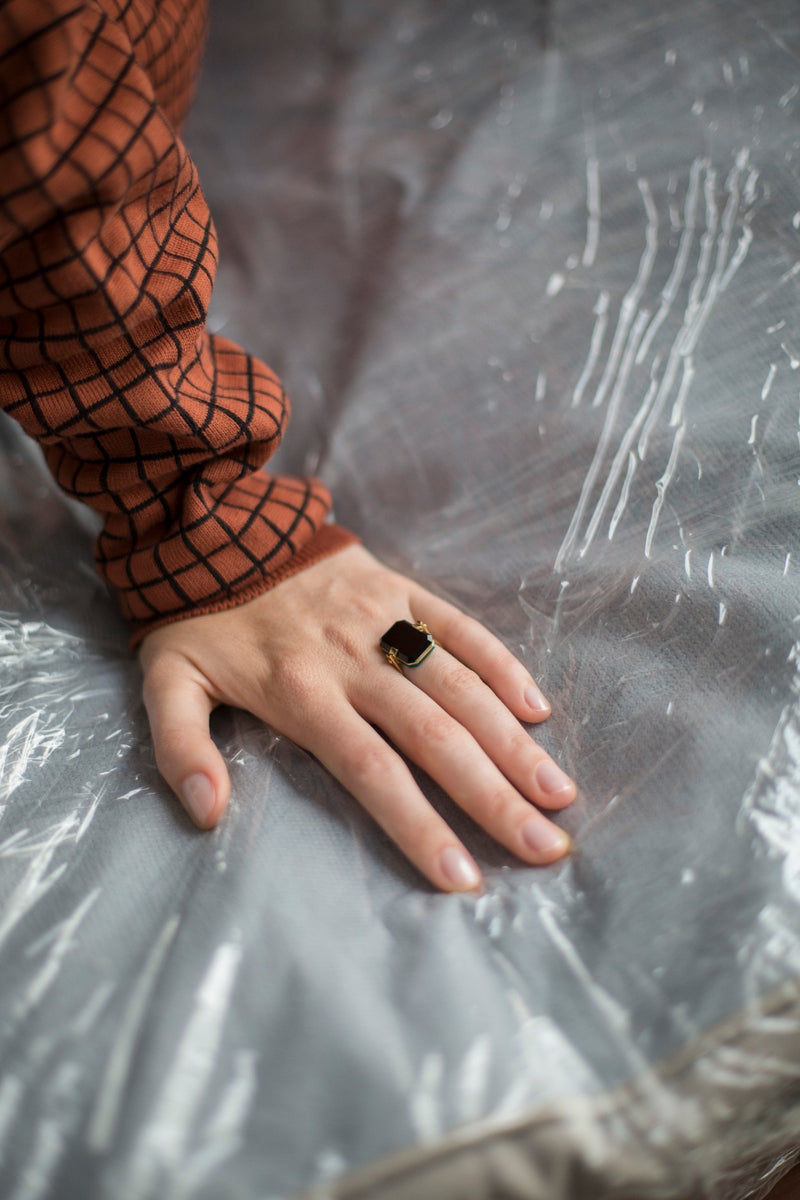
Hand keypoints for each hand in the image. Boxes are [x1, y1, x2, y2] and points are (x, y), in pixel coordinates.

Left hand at [138, 544, 575, 890]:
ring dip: (512, 740)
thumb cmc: (198, 619)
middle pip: (435, 737)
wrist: (215, 528)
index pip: (372, 771)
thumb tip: (207, 815)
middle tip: (545, 846)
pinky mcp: (398, 587)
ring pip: (460, 686)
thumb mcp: (165, 685)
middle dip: (493, 796)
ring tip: (556, 792)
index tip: (463, 877)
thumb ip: (181, 749)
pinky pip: (459, 626)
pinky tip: (536, 708)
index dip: (419, 825)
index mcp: (301, 694)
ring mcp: (383, 620)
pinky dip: (500, 664)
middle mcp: (353, 661)